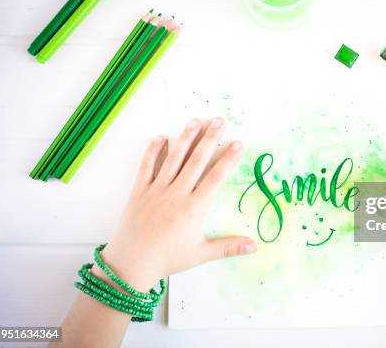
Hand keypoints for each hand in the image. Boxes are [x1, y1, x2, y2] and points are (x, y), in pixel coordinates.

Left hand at [94, 117, 256, 290]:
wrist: (131, 264)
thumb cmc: (167, 259)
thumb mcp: (200, 254)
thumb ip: (229, 247)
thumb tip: (255, 247)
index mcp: (193, 209)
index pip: (215, 178)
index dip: (227, 159)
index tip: (237, 143)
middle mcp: (176, 194)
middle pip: (196, 161)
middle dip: (209, 139)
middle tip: (219, 121)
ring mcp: (156, 190)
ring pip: (174, 159)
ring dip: (185, 138)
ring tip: (196, 121)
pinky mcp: (139, 191)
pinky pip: (146, 166)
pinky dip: (153, 151)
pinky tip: (161, 137)